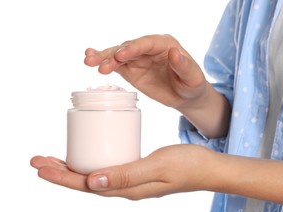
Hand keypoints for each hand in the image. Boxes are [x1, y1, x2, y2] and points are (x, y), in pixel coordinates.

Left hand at [30, 144, 216, 199]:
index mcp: (127, 188)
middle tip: (37, 160)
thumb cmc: (188, 165)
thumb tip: (91, 183)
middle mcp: (125, 188)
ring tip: (53, 160)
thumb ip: (126, 175)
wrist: (209, 168)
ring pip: (93, 177)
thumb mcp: (157, 166)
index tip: (40, 166)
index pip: (86, 185)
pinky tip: (86, 156)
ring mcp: (130, 182)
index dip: (61, 176)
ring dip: (71, 169)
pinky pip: (106, 170)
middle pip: (85, 182)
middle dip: (59, 172)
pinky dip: (90, 164)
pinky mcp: (136, 172)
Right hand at [84, 34, 230, 137]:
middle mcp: (149, 48)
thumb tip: (174, 52)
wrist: (186, 96)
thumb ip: (184, 65)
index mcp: (165, 44)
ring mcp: (139, 58)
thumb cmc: (192, 84)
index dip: (133, 48)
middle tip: (99, 62)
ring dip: (104, 58)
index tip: (121, 55)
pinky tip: (92, 60)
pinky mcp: (132, 69)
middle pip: (128, 48)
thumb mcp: (193, 77)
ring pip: (118, 55)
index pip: (146, 43)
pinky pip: (116, 64)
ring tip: (89, 61)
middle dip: (113, 54)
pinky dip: (105, 63)